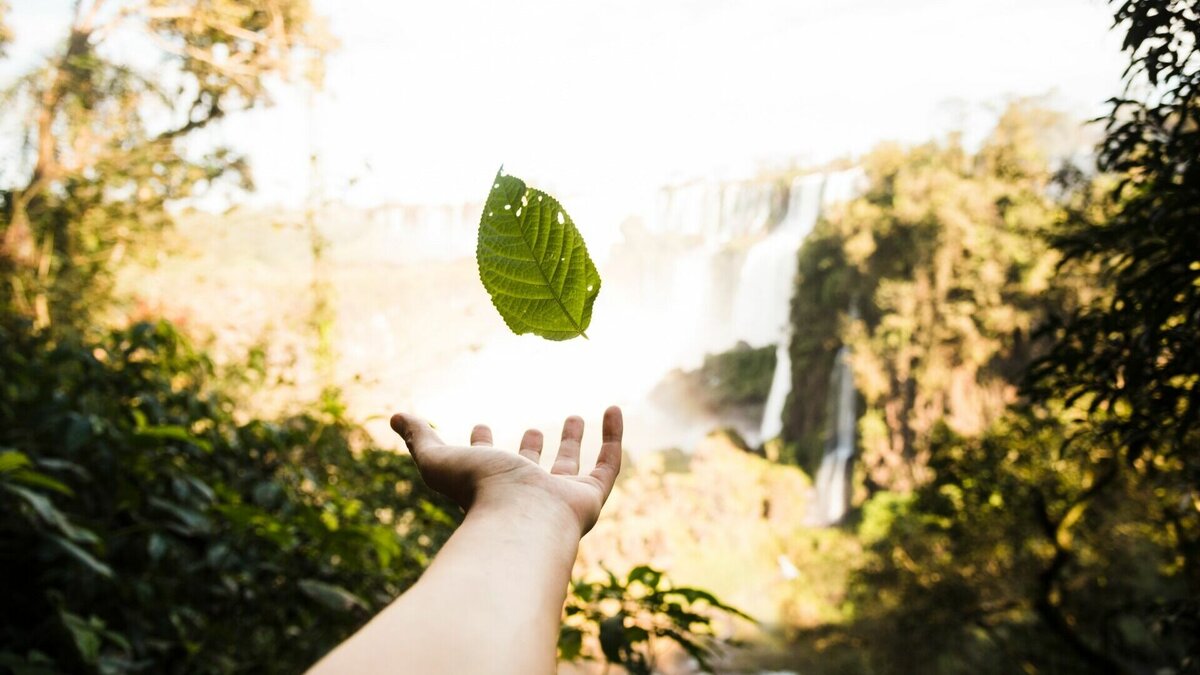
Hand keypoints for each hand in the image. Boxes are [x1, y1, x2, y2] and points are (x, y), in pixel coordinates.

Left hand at [389, 406, 622, 535]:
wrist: (520, 519)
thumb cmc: (477, 491)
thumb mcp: (439, 459)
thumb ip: (420, 438)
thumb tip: (395, 416)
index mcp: (488, 488)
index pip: (484, 466)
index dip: (480, 445)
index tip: (479, 424)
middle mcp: (524, 495)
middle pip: (530, 471)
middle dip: (532, 449)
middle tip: (535, 428)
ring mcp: (559, 498)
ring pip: (568, 469)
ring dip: (571, 443)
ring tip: (574, 415)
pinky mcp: (590, 498)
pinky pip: (608, 465)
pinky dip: (613, 437)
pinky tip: (613, 409)